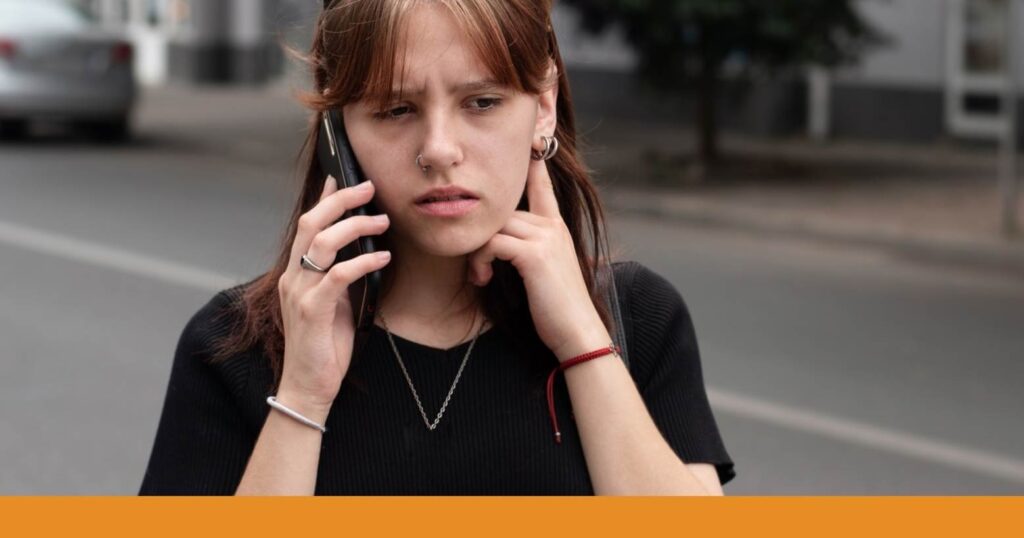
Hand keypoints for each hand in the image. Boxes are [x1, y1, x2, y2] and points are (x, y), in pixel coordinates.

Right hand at [276, 176, 391, 417]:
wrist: (309, 387)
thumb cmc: (325, 346)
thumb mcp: (335, 302)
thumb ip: (340, 276)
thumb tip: (362, 250)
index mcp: (297, 273)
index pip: (308, 225)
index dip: (324, 198)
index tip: (342, 176)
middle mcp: (293, 278)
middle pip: (312, 223)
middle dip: (341, 200)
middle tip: (368, 187)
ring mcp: (300, 293)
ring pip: (322, 243)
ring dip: (355, 226)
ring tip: (382, 221)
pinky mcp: (312, 311)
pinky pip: (338, 275)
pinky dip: (363, 262)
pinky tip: (383, 257)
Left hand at [467, 158, 609, 361]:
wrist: (577, 332)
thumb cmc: (557, 309)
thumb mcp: (543, 272)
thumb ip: (528, 251)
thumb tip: (501, 246)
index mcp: (557, 227)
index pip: (542, 185)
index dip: (534, 163)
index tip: (532, 141)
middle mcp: (552, 226)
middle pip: (502, 210)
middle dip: (482, 235)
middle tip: (477, 267)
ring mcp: (545, 237)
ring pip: (494, 226)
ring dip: (478, 251)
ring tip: (480, 276)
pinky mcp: (535, 254)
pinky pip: (493, 243)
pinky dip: (481, 260)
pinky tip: (483, 279)